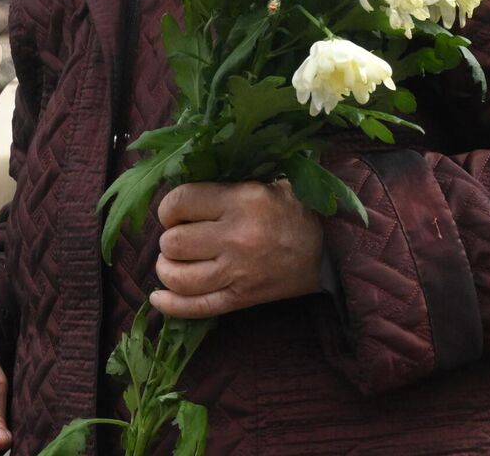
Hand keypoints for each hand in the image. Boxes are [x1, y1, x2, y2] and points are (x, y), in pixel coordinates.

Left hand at [150, 179, 322, 319]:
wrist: (331, 249)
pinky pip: (197, 307)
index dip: (168, 208)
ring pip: (179, 278)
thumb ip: (221, 186)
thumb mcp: (261, 182)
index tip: (175, 212)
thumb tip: (178, 193)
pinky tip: (158, 298)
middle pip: (174, 242)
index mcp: (241, 201)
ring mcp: (238, 272)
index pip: (179, 202)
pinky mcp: (242, 298)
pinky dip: (171, 306)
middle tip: (180, 236)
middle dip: (168, 239)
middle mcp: (237, 237)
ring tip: (173, 262)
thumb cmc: (292, 210)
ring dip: (167, 270)